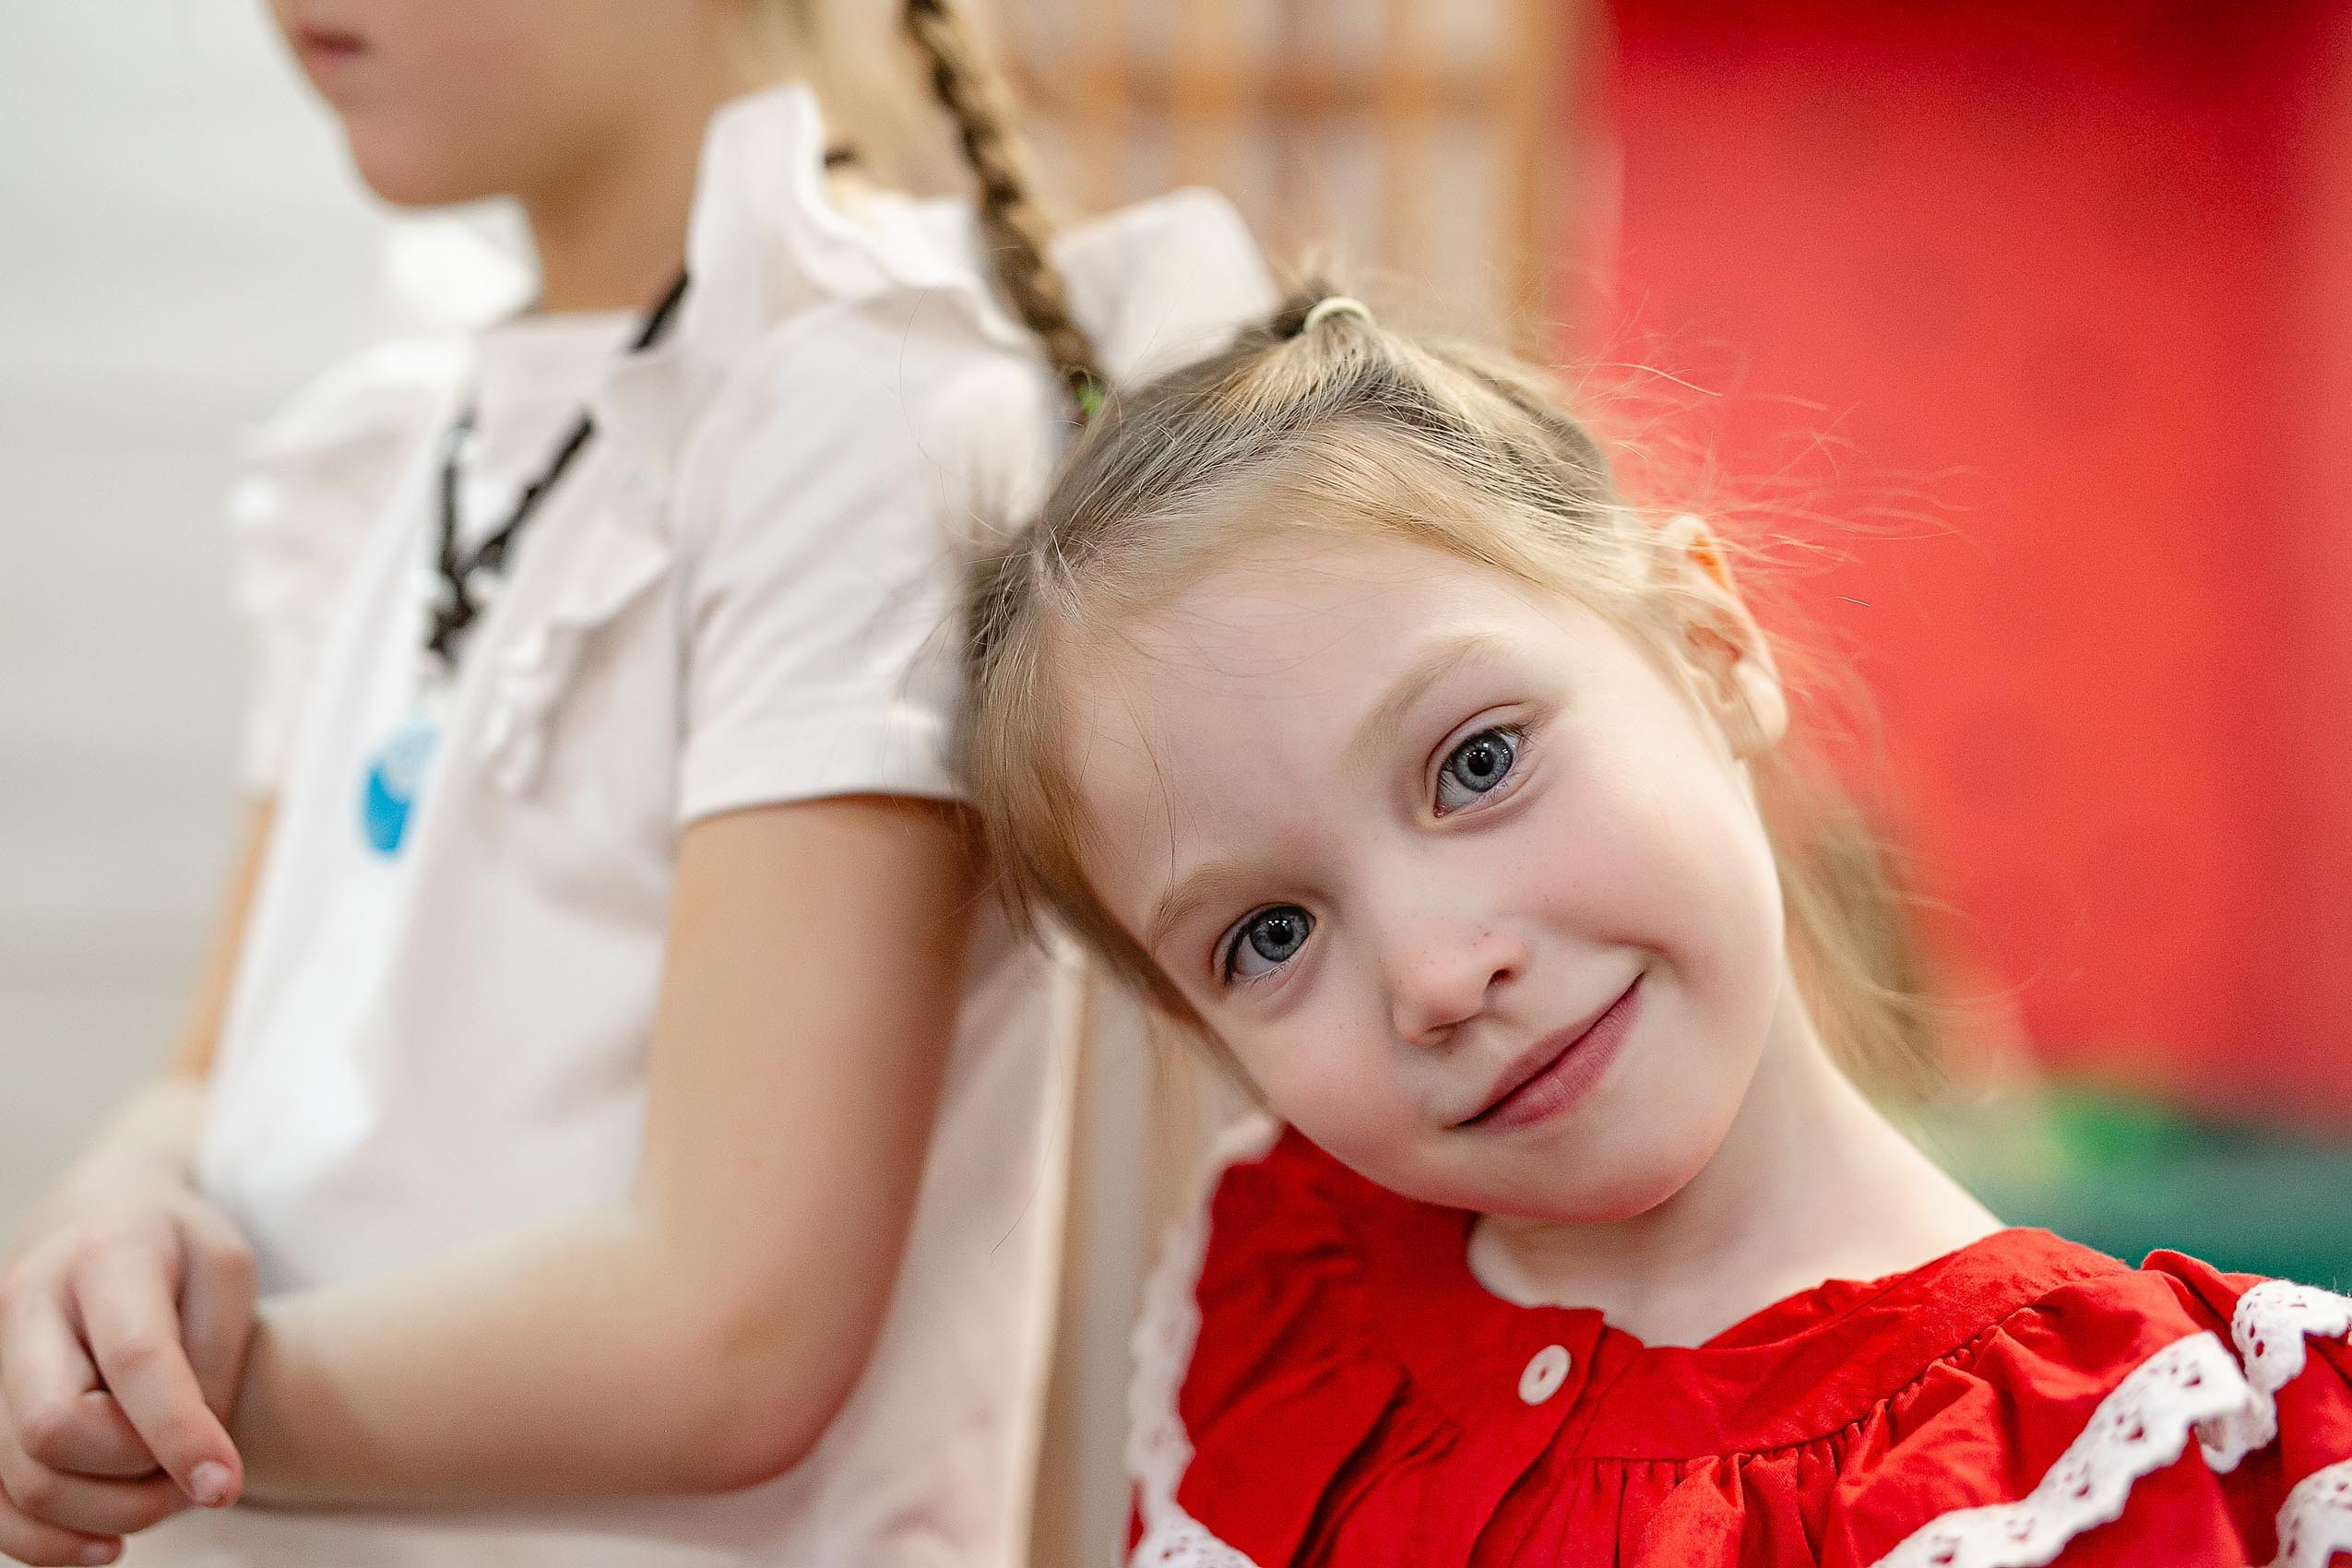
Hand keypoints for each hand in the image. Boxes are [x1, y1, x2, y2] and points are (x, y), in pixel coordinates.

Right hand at [0, 1178, 254, 1564]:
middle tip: (196, 1474)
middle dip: (133, 1474)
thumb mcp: (226, 1270)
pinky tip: (107, 1541)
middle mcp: (24, 1304)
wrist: (99, 1212)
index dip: (178, 1431)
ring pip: (20, 1477)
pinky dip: (46, 1541)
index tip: (223, 1485)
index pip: (132, 1358)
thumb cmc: (177, 1247)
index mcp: (104, 1257)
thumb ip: (213, 1357)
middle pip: (52, 1427)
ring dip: (104, 1512)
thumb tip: (188, 1457)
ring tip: (166, 1494)